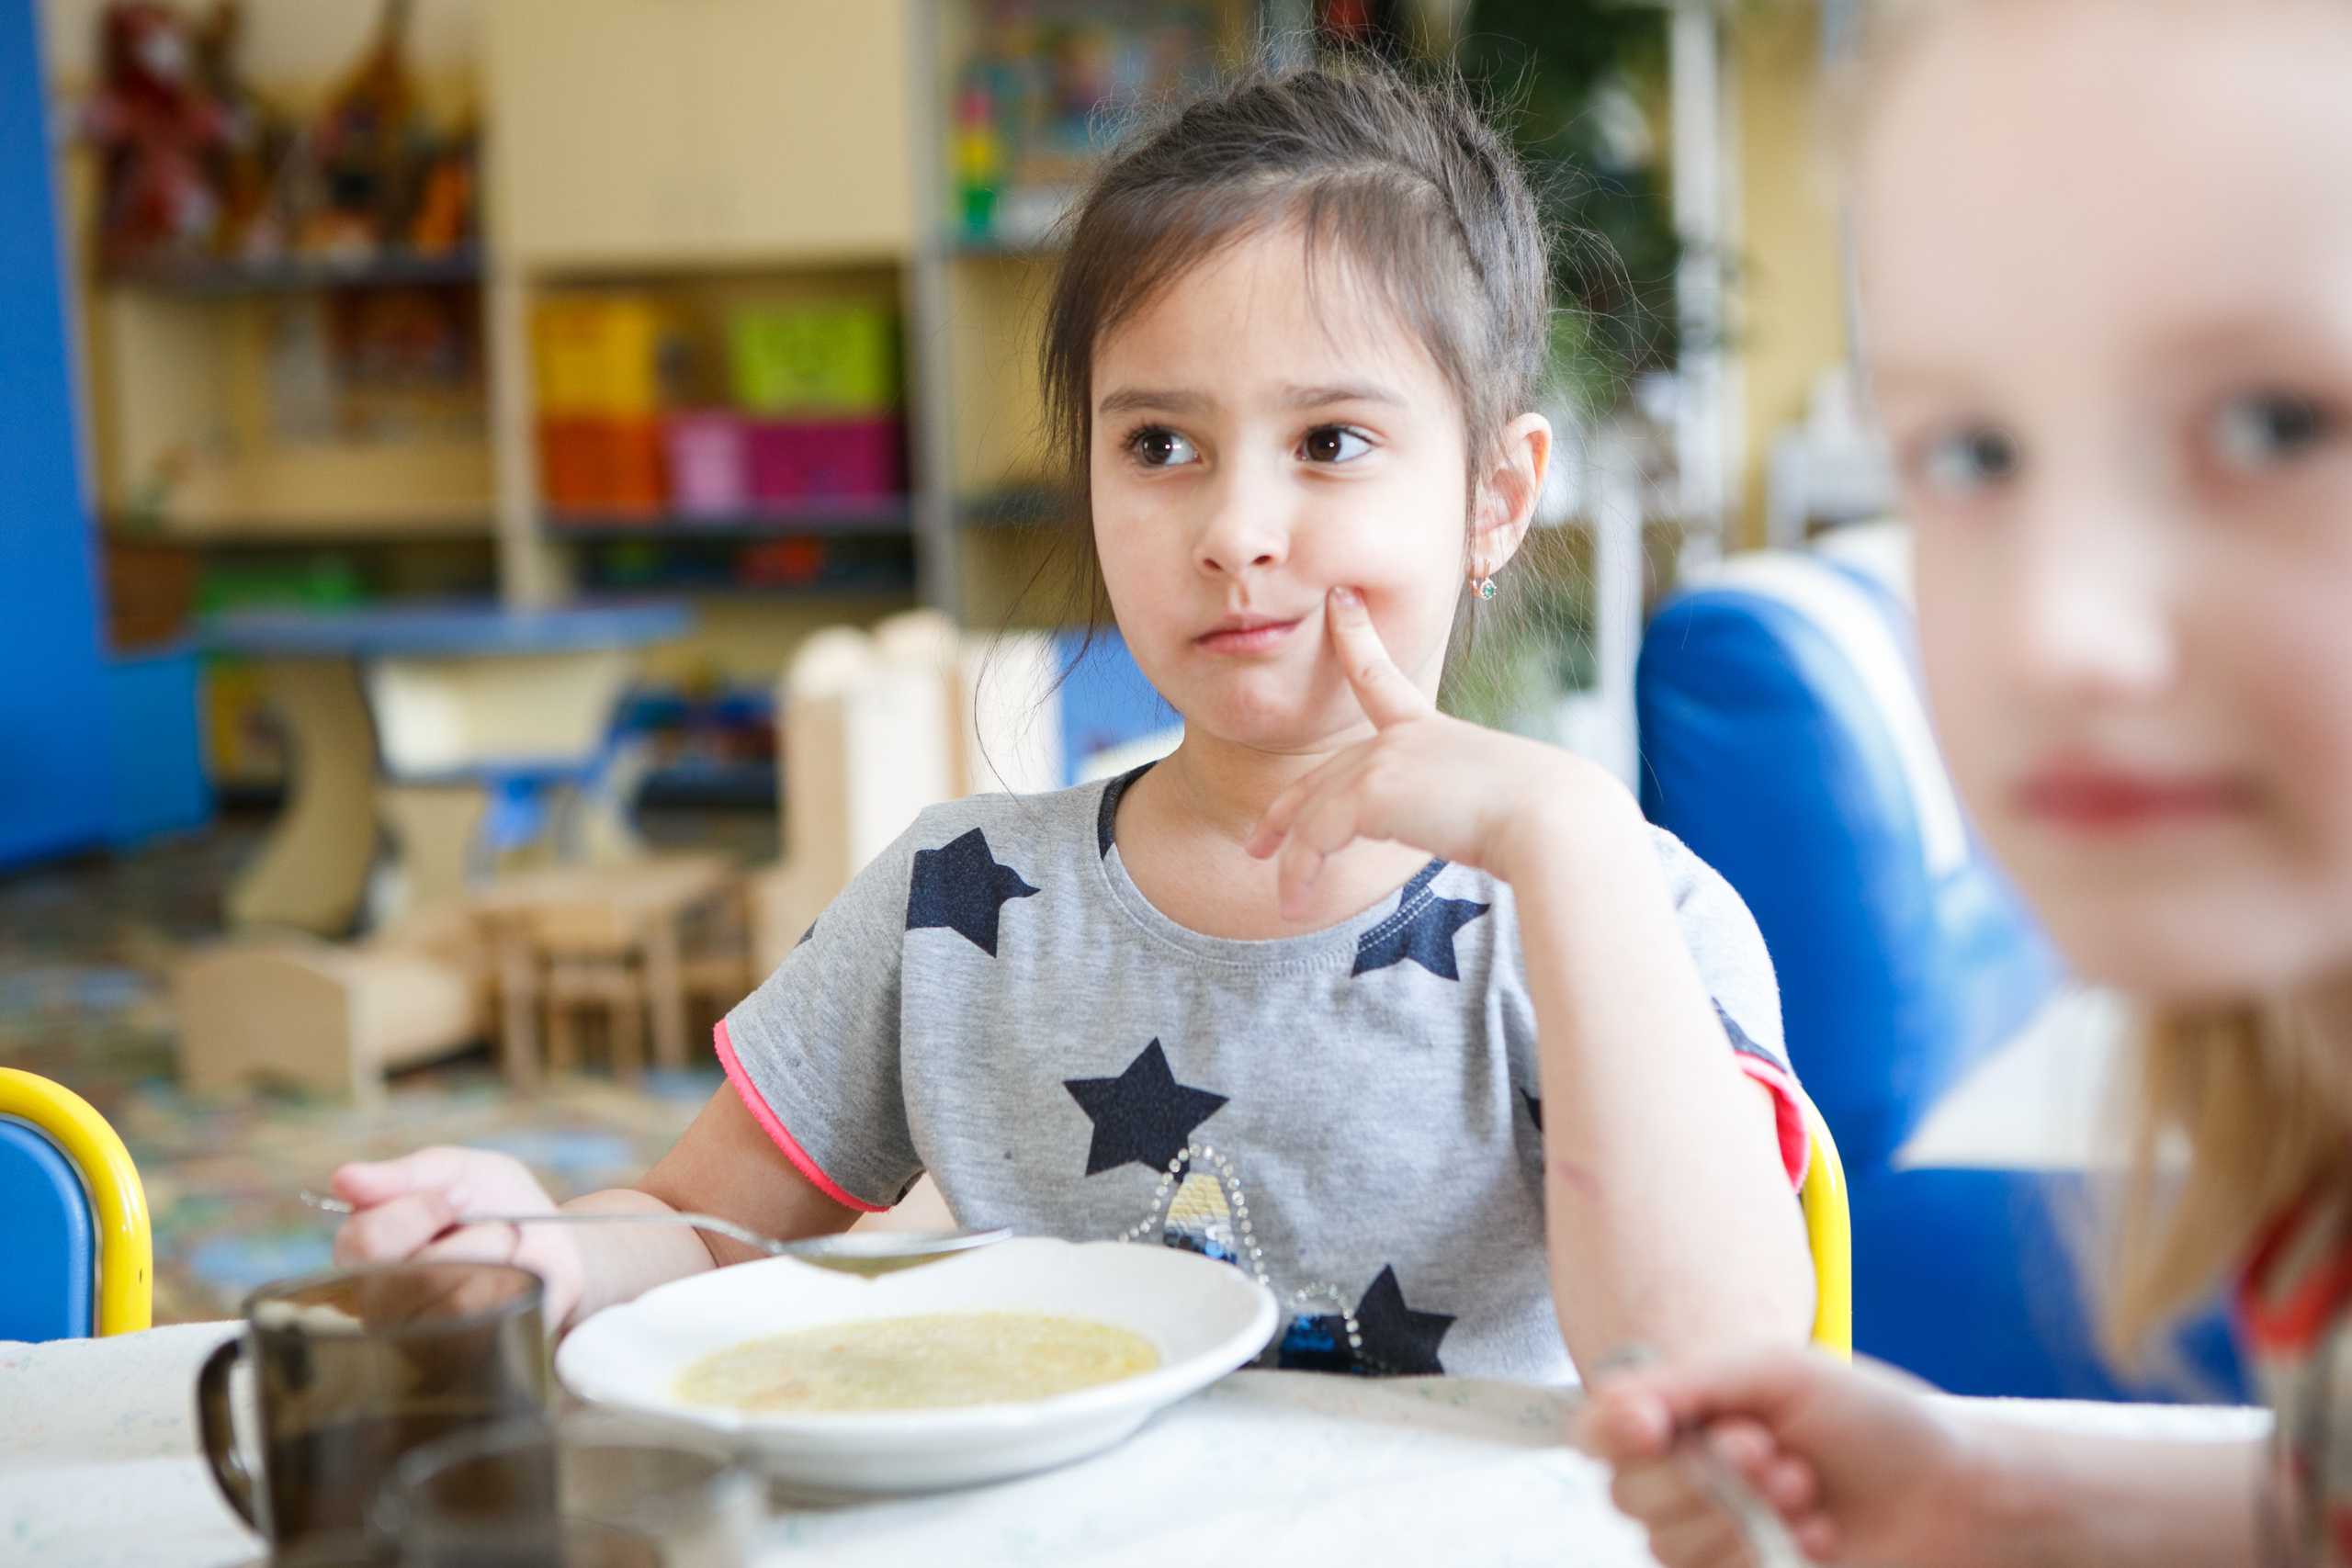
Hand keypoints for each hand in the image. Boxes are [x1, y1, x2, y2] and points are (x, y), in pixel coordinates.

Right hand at [329, 1147, 586, 1326]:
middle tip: (494, 1221)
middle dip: (469, 1238)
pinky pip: (486, 1323)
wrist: (556, 1241)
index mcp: (364, 1252)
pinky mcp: (459, 1360)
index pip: (363, 1243)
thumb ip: (402, 1176)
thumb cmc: (495, 1203)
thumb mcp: (455, 1170)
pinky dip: (512, 1285)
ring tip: (506, 1248)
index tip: (464, 1192)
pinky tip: (515, 1276)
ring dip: (497, 1259)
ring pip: (453, 1301)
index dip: (420, 1212)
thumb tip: (343, 1179)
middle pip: (409, 1277)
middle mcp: (379, 1301)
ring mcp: (417, 1336)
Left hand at [1244, 584, 1617, 917]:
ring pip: (1312, 815)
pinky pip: (1314, 840)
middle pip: (1325, 776)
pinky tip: (1296, 908)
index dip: (1356, 636)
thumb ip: (1470, 803)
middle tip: (1260, 841)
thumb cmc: (1549, 817)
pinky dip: (1299, 877)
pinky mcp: (1370, 794)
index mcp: (1433, 732)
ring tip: (1287, 904)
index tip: (1339, 600)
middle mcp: (1402, 739)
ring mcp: (1384, 761)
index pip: (1380, 677)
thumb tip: (1493, 832)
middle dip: (1287, 812)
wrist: (1555, 819)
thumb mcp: (1501, 799)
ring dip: (1293, 864)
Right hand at [1579, 1347, 1979, 1567]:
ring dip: (1745, 1515)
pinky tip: (1818, 1536)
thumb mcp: (1774, 1373)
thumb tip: (1609, 1409)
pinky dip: (1767, 1556)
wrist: (1956, 1494)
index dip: (1615, 1433)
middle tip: (1774, 1451)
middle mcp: (1690, 1481)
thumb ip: (1684, 1383)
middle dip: (1707, 1473)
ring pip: (1671, 1546)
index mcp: (1687, 1418)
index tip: (1654, 1427)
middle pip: (1630, 1496)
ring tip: (1808, 1490)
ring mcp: (1717, 1541)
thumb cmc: (1871, 1420)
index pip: (1600, 1434)